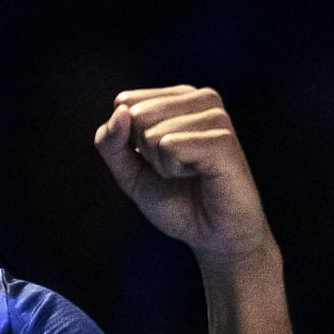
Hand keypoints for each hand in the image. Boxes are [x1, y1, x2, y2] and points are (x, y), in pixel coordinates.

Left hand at [93, 85, 275, 265]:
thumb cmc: (177, 201)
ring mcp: (216, 117)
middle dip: (146, 153)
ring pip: (152, 133)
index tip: (160, 159)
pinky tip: (200, 175)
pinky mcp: (222, 138)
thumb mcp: (129, 172)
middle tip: (176, 171)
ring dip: (163, 165)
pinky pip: (170, 145)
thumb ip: (111, 142)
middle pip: (137, 115)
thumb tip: (120, 110)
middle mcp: (202, 99)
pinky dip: (174, 169)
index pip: (126, 104)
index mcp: (180, 97)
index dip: (130, 143)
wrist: (215, 236)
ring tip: (190, 174)